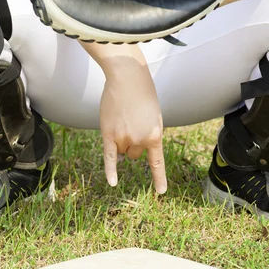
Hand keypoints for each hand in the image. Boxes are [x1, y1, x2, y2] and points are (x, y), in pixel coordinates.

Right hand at [99, 61, 166, 193]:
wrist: (127, 77)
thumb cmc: (142, 94)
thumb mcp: (153, 117)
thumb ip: (146, 135)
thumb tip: (124, 155)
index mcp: (155, 134)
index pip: (156, 161)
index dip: (158, 178)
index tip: (160, 192)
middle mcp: (140, 139)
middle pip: (133, 154)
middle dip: (131, 143)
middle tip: (130, 123)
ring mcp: (123, 137)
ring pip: (121, 152)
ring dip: (120, 143)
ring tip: (121, 121)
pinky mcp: (108, 134)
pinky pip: (109, 158)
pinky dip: (111, 171)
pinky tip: (112, 183)